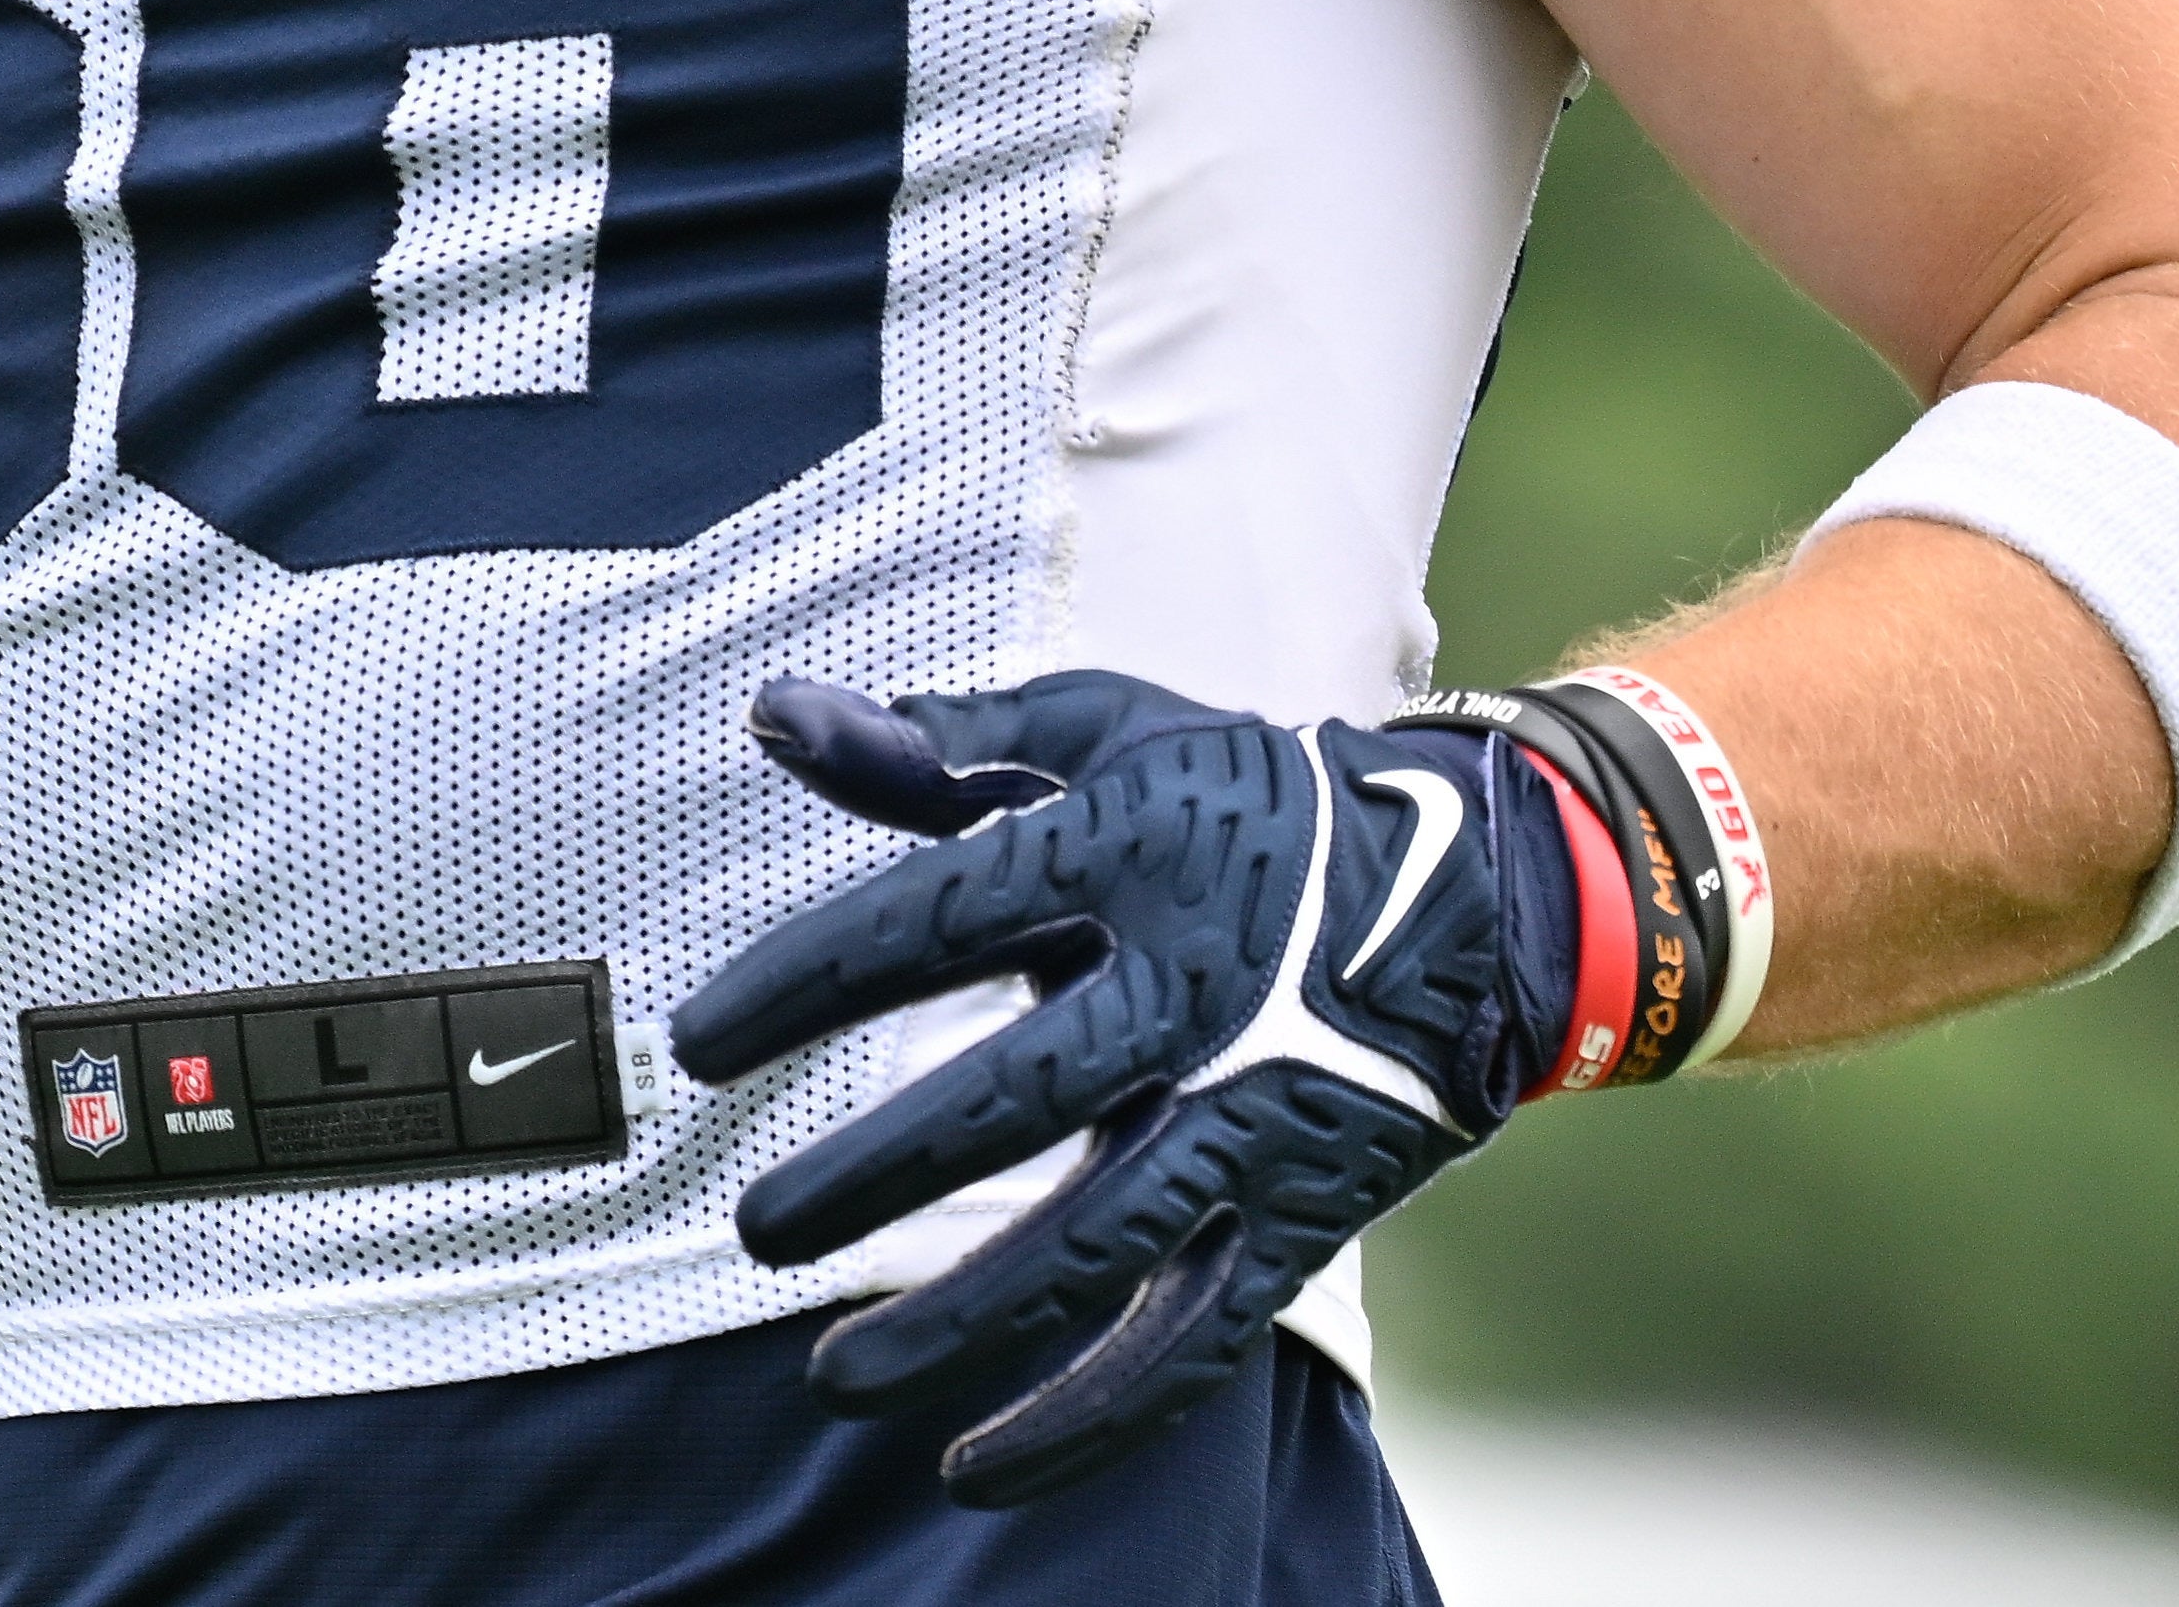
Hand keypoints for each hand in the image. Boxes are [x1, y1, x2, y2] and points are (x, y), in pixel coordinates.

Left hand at [672, 672, 1569, 1501]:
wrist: (1483, 892)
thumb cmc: (1244, 802)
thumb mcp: (1103, 737)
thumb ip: (936, 747)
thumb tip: (773, 713)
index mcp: (1127, 855)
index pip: (931, 920)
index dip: (804, 982)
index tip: (695, 1047)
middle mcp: (1191, 992)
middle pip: (1006, 1103)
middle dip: (868, 1177)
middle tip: (755, 1231)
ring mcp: (1253, 1115)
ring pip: (1095, 1249)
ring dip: (957, 1327)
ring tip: (832, 1380)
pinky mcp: (1303, 1214)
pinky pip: (1189, 1343)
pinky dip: (1087, 1419)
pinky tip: (976, 1466)